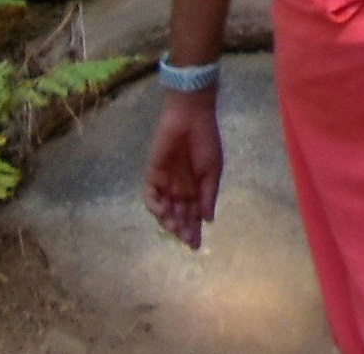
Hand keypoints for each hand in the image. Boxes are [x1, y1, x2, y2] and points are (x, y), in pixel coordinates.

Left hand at [146, 87, 223, 247]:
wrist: (191, 119)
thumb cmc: (206, 142)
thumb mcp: (213, 170)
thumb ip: (209, 195)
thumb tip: (208, 220)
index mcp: (196, 188)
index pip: (193, 215)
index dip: (194, 230)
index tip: (196, 245)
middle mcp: (179, 189)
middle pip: (178, 215)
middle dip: (182, 229)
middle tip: (186, 240)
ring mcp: (165, 183)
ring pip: (163, 210)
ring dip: (168, 221)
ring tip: (175, 228)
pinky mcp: (152, 175)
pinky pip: (150, 195)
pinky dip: (155, 205)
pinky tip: (164, 210)